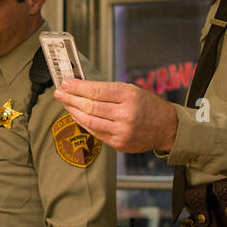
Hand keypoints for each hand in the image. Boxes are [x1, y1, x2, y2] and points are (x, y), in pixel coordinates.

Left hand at [54, 79, 178, 152]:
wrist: (167, 128)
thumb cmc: (147, 106)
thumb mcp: (132, 90)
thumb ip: (108, 90)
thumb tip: (81, 86)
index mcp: (129, 96)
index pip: (96, 90)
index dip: (77, 87)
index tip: (65, 83)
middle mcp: (125, 114)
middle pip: (89, 106)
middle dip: (71, 98)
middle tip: (59, 93)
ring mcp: (122, 131)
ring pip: (89, 121)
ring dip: (73, 111)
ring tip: (65, 103)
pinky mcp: (119, 144)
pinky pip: (95, 132)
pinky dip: (83, 123)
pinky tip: (76, 115)